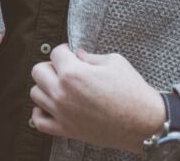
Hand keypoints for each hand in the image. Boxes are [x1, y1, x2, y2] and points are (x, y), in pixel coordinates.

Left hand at [29, 44, 165, 153]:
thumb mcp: (115, 62)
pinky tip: (51, 107)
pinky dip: (40, 113)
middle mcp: (62, 92)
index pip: (55, 52)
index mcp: (73, 73)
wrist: (145, 123)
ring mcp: (61, 112)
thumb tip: (77, 54)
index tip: (71, 54)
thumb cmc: (133, 92)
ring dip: (46, 87)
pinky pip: (38, 121)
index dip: (65, 50)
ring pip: (35, 93)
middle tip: (65, 69)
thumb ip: (90, 56)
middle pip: (38, 71)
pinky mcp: (65, 129)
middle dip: (51, 66)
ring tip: (61, 87)